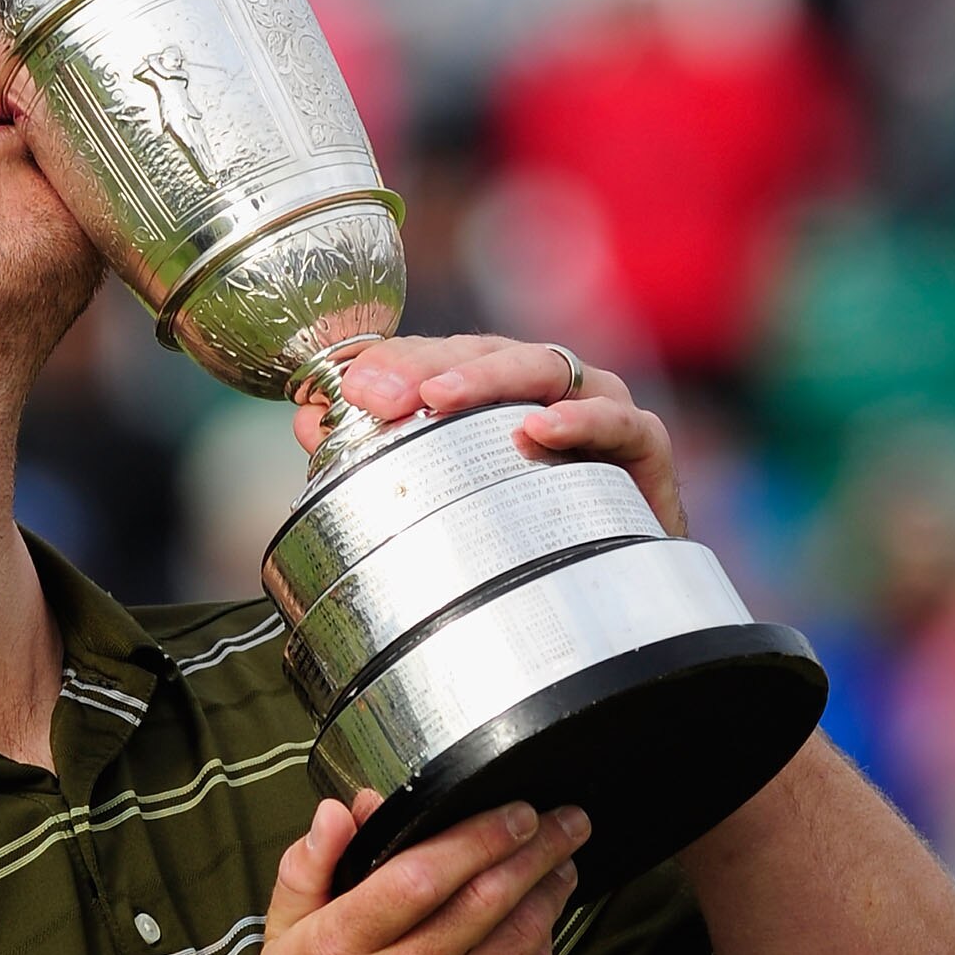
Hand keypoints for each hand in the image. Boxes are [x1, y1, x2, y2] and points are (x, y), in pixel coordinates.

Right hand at [253, 791, 587, 954]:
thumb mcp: (282, 952)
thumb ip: (308, 872)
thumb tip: (343, 810)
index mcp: (342, 953)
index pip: (423, 872)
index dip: (479, 833)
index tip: (513, 810)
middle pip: (487, 896)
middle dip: (535, 848)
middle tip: (563, 821)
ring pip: (522, 936)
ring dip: (550, 891)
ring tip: (560, 865)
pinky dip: (544, 948)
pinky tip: (543, 928)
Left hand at [293, 333, 687, 539]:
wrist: (617, 603)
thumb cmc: (527, 537)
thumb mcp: (444, 498)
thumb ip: (375, 456)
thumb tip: (309, 420)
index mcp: (500, 391)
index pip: (443, 355)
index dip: (395, 361)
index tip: (347, 388)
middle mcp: (549, 388)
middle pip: (489, 351)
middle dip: (431, 365)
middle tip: (381, 394)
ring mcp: (600, 408)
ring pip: (546, 368)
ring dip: (490, 377)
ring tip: (441, 397)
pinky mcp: (644, 448)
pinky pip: (619, 423)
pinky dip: (583, 420)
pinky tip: (540, 431)